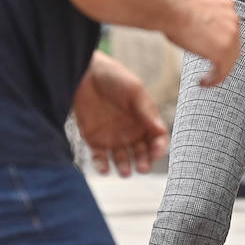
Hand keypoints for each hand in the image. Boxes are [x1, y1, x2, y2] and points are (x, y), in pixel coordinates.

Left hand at [73, 50, 167, 176]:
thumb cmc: (112, 78)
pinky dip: (102, 166)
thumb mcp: (134, 90)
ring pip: (122, 160)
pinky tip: (104, 169)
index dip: (159, 148)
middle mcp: (130, 131)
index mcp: (144, 119)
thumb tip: (161, 131)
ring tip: (125, 171)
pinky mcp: (94, 140)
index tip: (156, 153)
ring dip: (125, 167)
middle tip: (142, 167)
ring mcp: (113, 137)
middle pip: (142, 154)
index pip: (157, 139)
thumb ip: (146, 111)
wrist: (84, 73)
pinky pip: (100, 158)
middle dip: (144, 162)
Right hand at [166, 0, 240, 87]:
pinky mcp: (224, 51)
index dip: (222, 45)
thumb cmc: (174, 10)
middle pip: (234, 47)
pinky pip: (222, 72)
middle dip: (222, 60)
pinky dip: (214, 80)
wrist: (171, 10)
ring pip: (230, 61)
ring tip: (205, 79)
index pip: (231, 32)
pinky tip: (202, 82)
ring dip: (218, 72)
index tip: (210, 53)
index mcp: (228, 7)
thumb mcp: (196, 11)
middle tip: (211, 70)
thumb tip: (201, 35)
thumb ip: (206, 22)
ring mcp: (231, 36)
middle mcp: (233, 20)